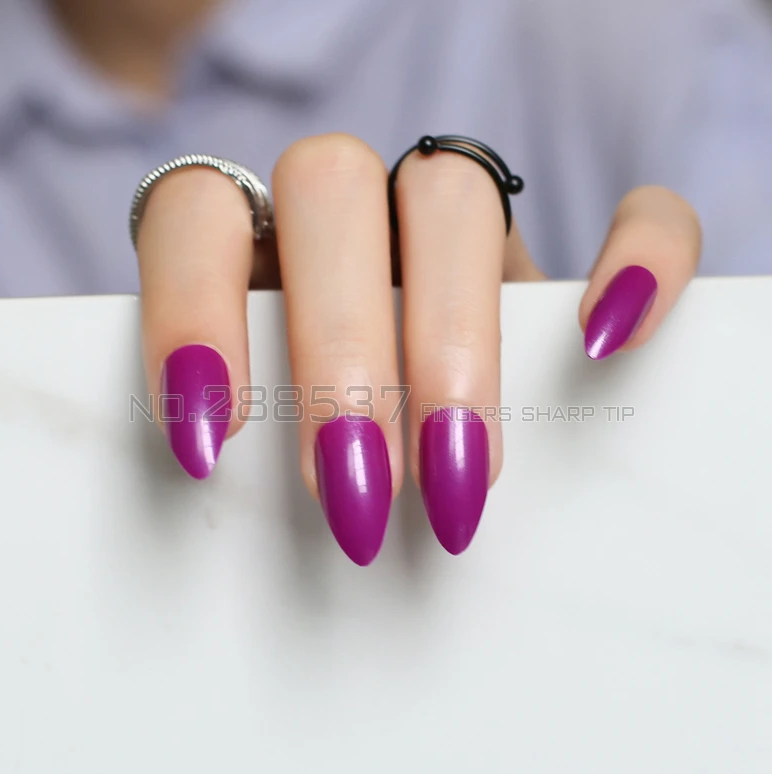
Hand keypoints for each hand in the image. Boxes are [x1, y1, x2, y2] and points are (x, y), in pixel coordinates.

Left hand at [135, 134, 700, 564]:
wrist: (405, 415)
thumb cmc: (313, 435)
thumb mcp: (266, 437)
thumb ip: (252, 444)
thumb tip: (252, 524)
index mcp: (252, 234)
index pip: (196, 213)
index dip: (192, 309)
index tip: (212, 440)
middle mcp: (346, 207)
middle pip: (329, 189)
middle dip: (337, 350)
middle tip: (351, 496)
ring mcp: (450, 218)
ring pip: (455, 195)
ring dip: (452, 340)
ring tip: (457, 478)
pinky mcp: (552, 252)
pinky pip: (634, 211)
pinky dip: (641, 259)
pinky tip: (610, 337)